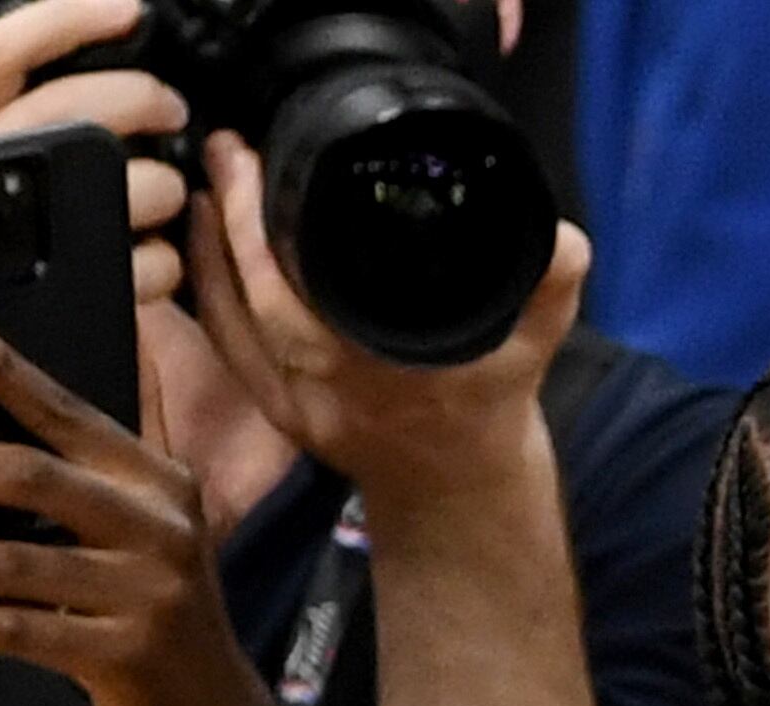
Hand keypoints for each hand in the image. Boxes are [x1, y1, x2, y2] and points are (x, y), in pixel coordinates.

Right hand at [0, 0, 192, 311]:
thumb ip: (40, 113)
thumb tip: (118, 64)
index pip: (2, 52)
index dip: (66, 21)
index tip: (130, 12)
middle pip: (68, 108)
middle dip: (138, 99)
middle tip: (173, 108)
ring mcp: (2, 231)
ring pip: (107, 180)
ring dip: (158, 186)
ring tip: (165, 196)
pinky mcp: (40, 298)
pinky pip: (129, 264)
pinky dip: (159, 263)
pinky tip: (159, 263)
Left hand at [0, 316, 277, 705]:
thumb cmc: (159, 621)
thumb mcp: (153, 536)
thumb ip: (104, 472)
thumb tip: (28, 397)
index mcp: (161, 483)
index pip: (70, 413)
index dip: (6, 370)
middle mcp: (162, 529)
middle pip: (32, 476)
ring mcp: (147, 595)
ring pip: (13, 562)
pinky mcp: (125, 656)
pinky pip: (18, 630)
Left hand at [181, 131, 588, 506]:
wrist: (458, 492)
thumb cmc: (488, 416)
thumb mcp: (532, 349)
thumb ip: (550, 287)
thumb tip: (564, 240)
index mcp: (377, 375)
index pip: (294, 298)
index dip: (262, 228)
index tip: (256, 159)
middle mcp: (326, 394)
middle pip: (251, 304)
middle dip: (230, 221)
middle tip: (227, 149)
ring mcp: (296, 407)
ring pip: (229, 327)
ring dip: (209, 254)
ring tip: (207, 184)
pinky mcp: (281, 411)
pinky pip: (230, 349)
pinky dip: (211, 294)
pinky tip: (206, 243)